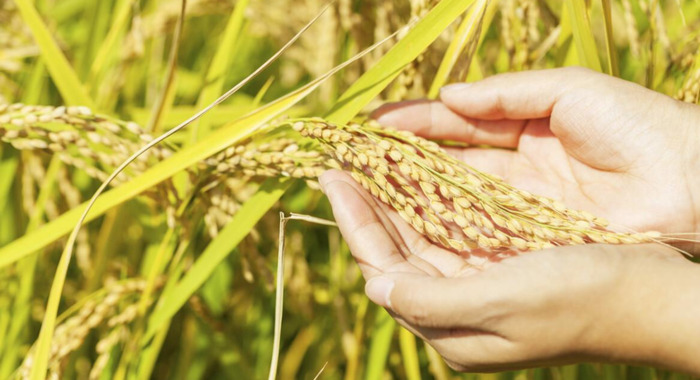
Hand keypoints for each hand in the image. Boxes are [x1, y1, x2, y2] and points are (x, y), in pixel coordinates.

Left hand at [319, 170, 699, 374]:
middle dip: (367, 209)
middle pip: (396, 254)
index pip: (384, 272)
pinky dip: (430, 204)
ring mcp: (478, 288)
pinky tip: (417, 178)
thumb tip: (375, 289)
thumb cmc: (583, 300)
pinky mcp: (500, 267)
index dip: (355, 225)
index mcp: (452, 330)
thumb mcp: (503, 302)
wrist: (653, 297)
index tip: (333, 180)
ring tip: (369, 165)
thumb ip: (432, 299)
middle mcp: (458, 312)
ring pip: (420, 240)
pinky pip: (450, 233)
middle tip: (341, 166)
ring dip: (394, 203)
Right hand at [373, 67, 699, 253]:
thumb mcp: (570, 91)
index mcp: (526, 128)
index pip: (458, 125)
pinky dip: (442, 225)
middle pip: (447, 164)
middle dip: (402, 161)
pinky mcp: (529, 240)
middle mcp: (517, 170)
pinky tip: (407, 220)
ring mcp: (521, 207)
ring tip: (368, 188)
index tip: (374, 124)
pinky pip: (476, 231)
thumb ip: (507, 92)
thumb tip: (447, 95)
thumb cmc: (636, 125)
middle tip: (358, 160)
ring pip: (454, 200)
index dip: (416, 123)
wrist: (691, 182)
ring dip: (412, 195)